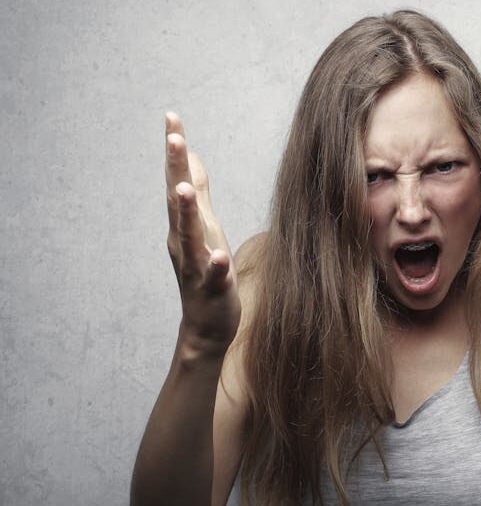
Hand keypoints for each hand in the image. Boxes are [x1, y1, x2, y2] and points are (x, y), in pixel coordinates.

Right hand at [164, 112, 240, 348]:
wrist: (206, 325)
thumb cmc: (208, 272)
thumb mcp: (204, 226)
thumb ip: (198, 192)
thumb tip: (192, 155)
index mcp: (185, 224)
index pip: (178, 180)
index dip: (175, 150)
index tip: (171, 117)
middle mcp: (184, 240)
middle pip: (178, 199)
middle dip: (175, 168)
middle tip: (173, 137)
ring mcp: (196, 264)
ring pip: (189, 236)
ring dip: (185, 212)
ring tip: (183, 188)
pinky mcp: (211, 288)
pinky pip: (212, 276)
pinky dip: (214, 264)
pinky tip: (219, 255)